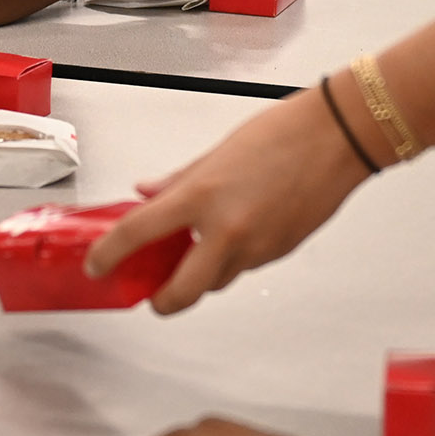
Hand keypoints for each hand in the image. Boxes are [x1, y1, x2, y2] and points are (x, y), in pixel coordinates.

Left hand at [84, 87, 370, 313]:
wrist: (337, 137)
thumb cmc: (282, 133)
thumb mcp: (216, 152)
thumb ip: (177, 180)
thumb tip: (147, 193)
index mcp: (202, 196)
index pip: (138, 233)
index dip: (109, 254)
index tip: (97, 265)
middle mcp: (227, 229)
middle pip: (180, 292)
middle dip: (162, 302)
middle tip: (152, 295)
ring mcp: (256, 247)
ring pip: (217, 281)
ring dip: (201, 276)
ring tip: (197, 251)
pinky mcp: (279, 253)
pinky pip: (245, 267)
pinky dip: (232, 259)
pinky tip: (236, 232)